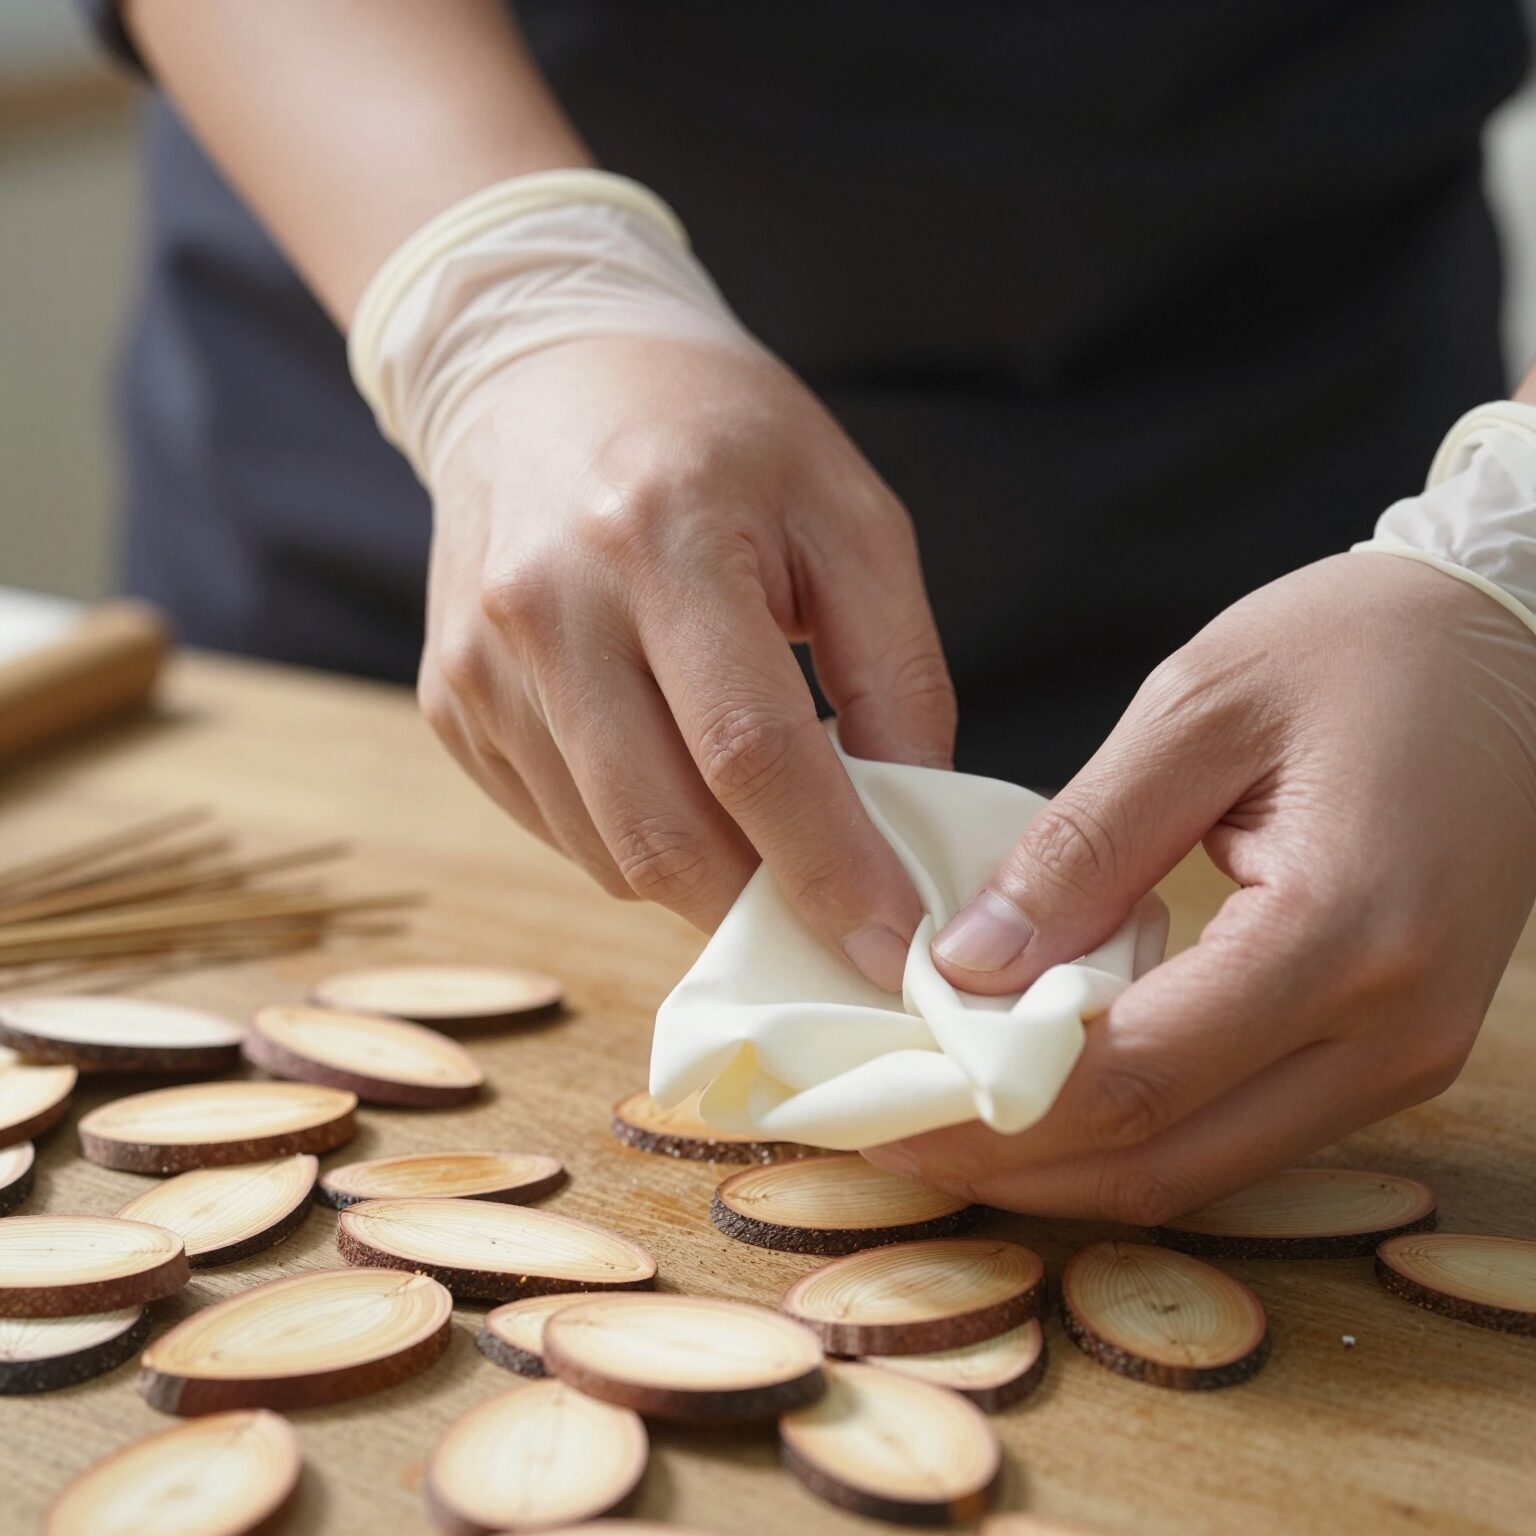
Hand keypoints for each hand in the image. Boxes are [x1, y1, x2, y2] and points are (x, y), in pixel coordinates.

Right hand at [419, 335, 955, 988]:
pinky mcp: (447, 704)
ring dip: (707, 884)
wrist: (541, 374)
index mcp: (660, 536)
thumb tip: (911, 821)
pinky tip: (680, 788)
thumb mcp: (849, 514)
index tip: (900, 951)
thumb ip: (897, 670)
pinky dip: (637, 845)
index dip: (833, 870)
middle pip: (664, 833)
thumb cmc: (719, 436)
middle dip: (768, 912)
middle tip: (844, 933)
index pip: (752, 753)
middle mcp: (546, 607)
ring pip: (608, 854)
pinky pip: (560, 829)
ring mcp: (478, 665)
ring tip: (769, 845)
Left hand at [865, 554, 1535, 1218]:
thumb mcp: (1196, 711)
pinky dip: (1132, 1128)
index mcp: (1344, 931)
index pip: (1133, 1079)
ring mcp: (1404, 1055)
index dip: (991, 1112)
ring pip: (1200, 1167)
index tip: (882, 1107)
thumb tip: (969, 966)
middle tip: (890, 1132)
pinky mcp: (1393, 1050)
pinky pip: (1240, 1129)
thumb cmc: (1360, 651)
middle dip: (1010, 1164)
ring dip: (1065, 1160)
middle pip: (1163, 1159)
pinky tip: (1048, 1089)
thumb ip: (1080, 848)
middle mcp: (1391, 1028)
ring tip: (946, 1116)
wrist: (1509, 648)